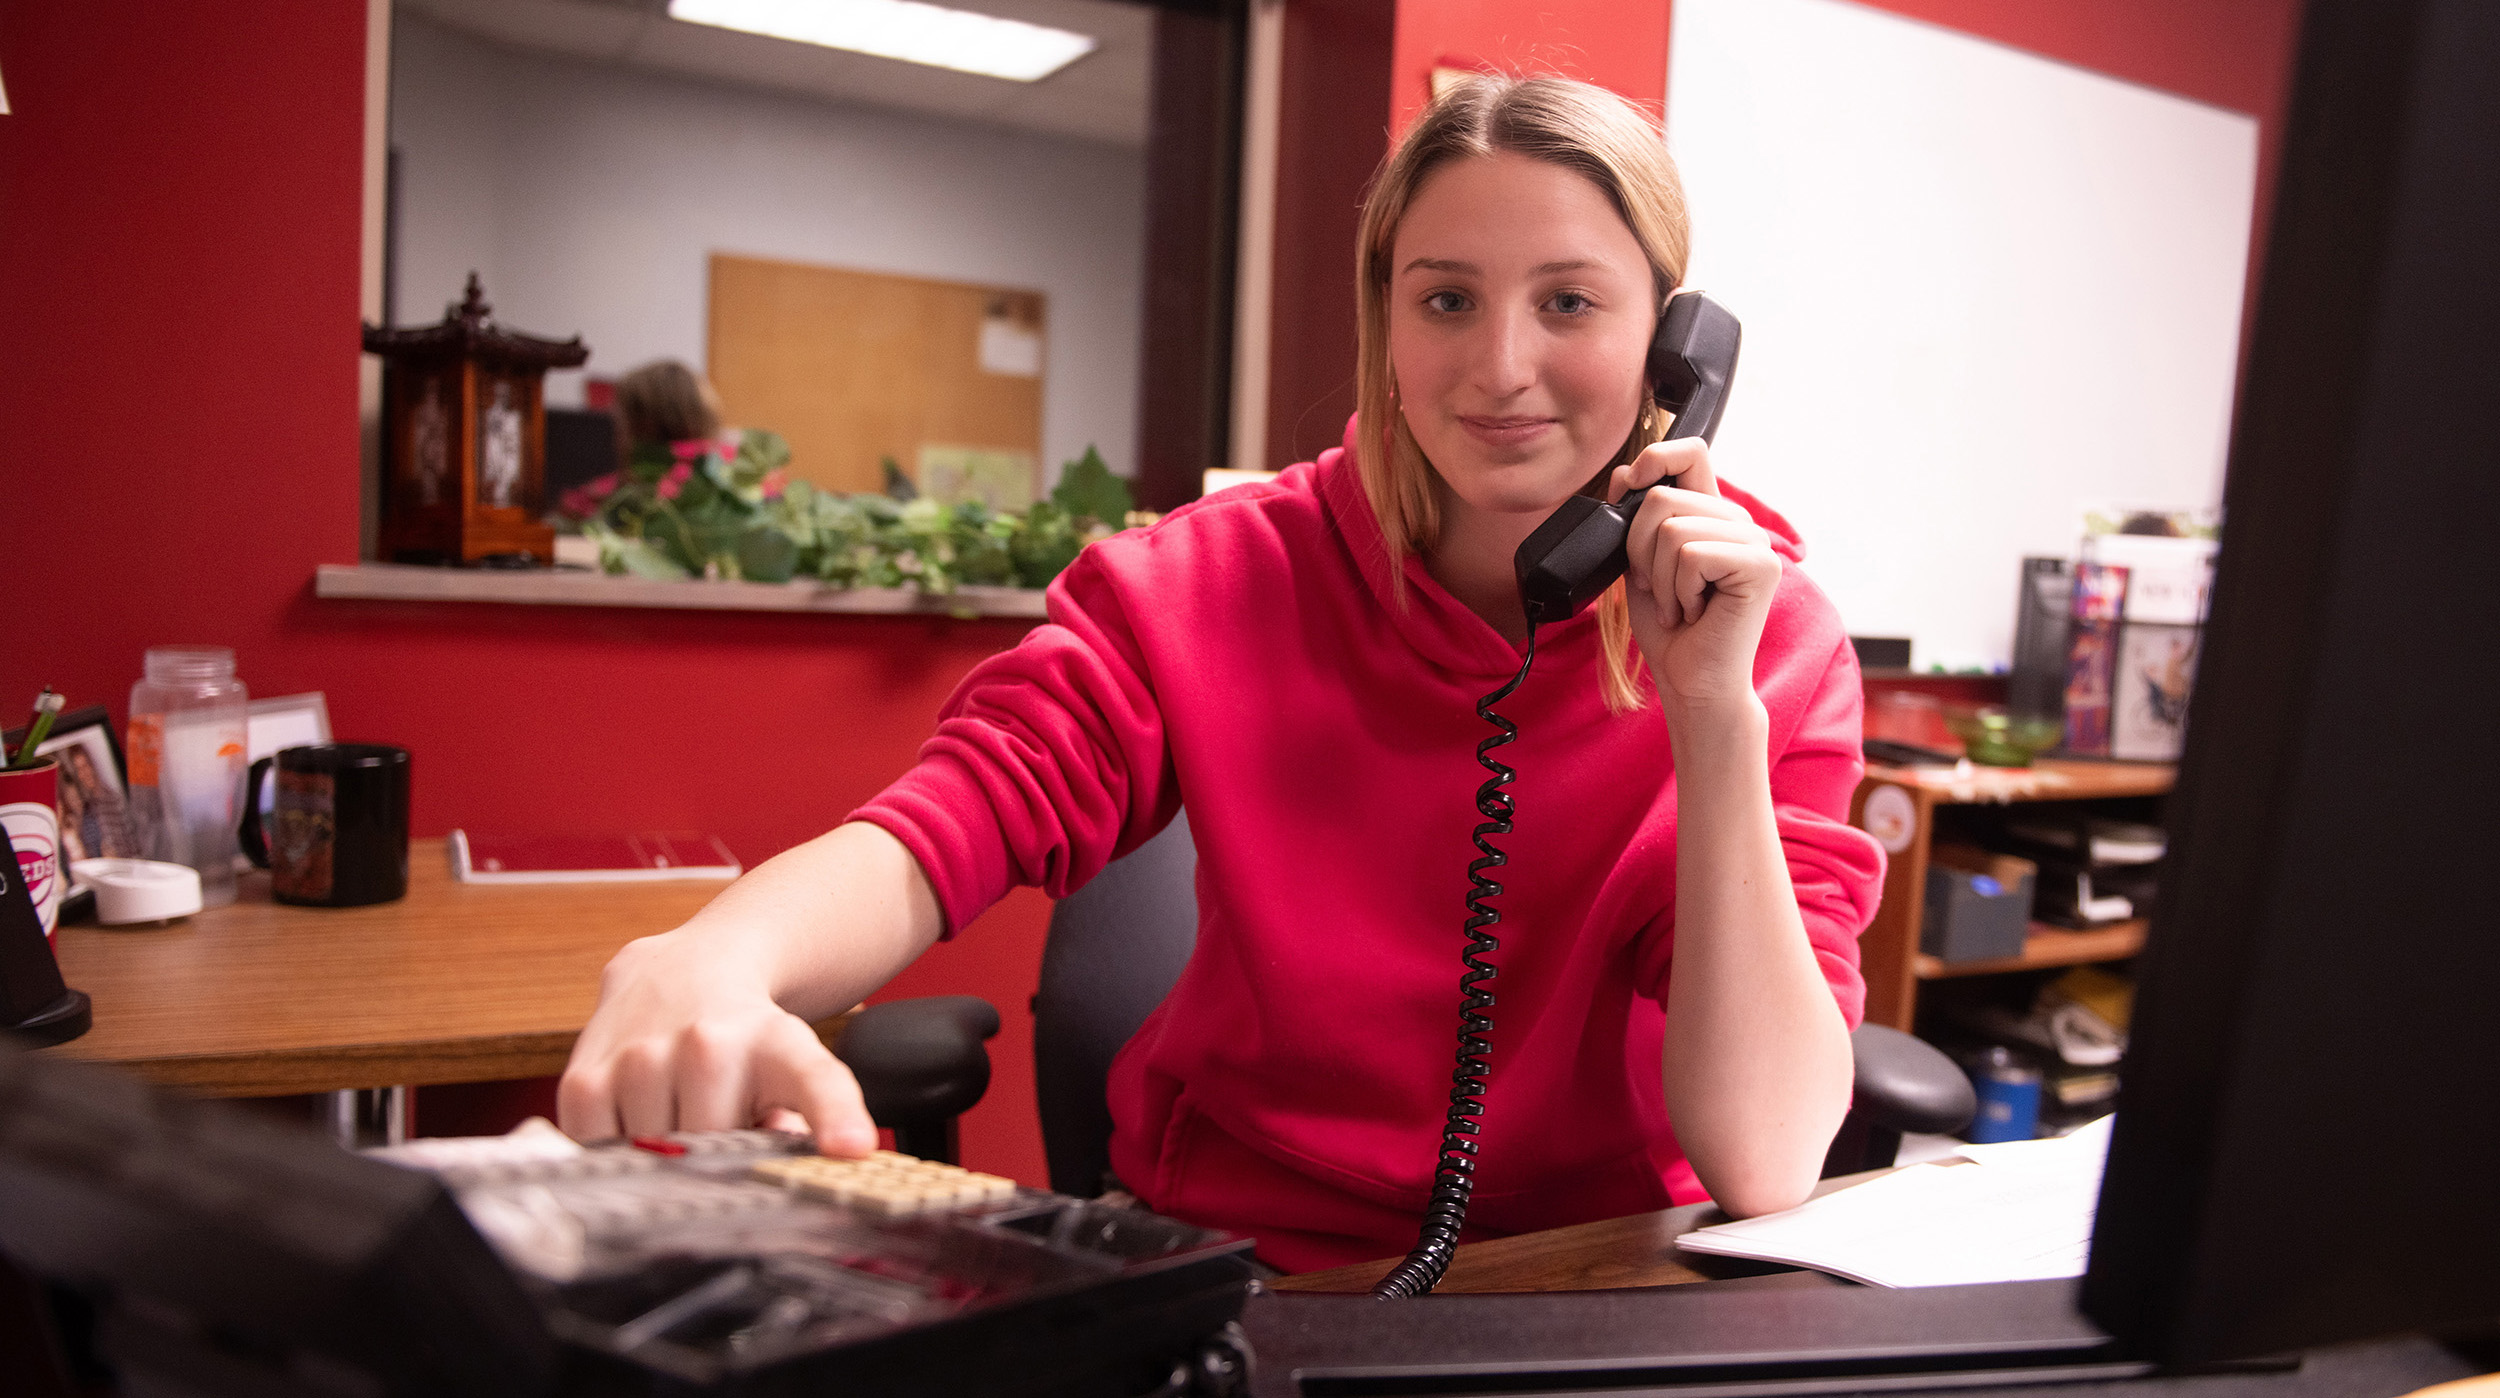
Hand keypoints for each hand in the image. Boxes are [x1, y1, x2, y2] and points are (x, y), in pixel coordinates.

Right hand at [557, 927, 877, 1154]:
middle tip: (722, 1124)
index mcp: (777, 1045)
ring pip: (653, 1159)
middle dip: (720, 1157)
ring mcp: (639, 1059)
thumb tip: (788, 1178)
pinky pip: (597, 1153)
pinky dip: (614, 1151)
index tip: (851, 1146)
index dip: (834, 1115)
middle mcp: (707, 1045)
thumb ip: (801, 1126)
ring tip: (678, 1110)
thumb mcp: (793, 1067)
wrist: (685, 967)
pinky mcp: (584, 1078)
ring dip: (664, 1153)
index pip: (814, 1079)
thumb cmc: (744, 1035)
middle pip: (715, 1156)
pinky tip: (634, 1114)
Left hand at [1609, 438, 1782, 718]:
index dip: (1655, 457)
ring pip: (1672, 528)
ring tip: (1678, 605)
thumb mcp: (1640, 562)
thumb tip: (1625, 472)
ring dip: (1659, 579)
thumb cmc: (1669, 628)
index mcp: (1711, 514)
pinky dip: (1678, 592)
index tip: (1630, 485)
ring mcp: (1753, 542)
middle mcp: (1737, 521)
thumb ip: (1637, 518)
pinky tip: (1695, 612)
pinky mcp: (1760, 566)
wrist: (1691, 682)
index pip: (1690, 451)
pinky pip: (1691, 555)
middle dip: (1639, 552)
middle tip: (1660, 591)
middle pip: (1661, 497)